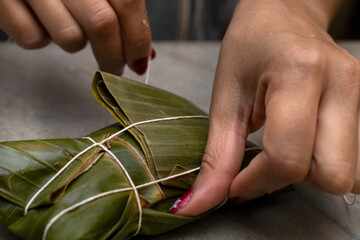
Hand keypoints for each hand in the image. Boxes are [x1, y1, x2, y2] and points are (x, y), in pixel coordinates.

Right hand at [0, 0, 151, 74]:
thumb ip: (121, 10)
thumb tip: (145, 57)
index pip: (128, 4)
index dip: (138, 40)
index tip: (139, 62)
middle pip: (102, 24)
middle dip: (113, 57)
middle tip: (115, 69)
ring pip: (70, 38)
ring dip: (74, 42)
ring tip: (66, 24)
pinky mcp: (1, 0)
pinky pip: (33, 40)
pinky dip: (40, 37)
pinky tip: (37, 19)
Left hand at [171, 0, 359, 215]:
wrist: (284, 12)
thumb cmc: (249, 45)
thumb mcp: (226, 97)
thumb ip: (217, 157)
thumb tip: (197, 204)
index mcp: (299, 74)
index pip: (288, 158)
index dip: (257, 182)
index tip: (235, 184)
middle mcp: (342, 84)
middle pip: (331, 175)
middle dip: (289, 181)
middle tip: (260, 165)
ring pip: (346, 172)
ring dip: (306, 174)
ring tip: (279, 149)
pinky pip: (351, 158)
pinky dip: (320, 163)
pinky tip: (298, 143)